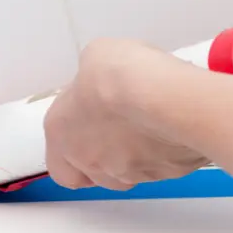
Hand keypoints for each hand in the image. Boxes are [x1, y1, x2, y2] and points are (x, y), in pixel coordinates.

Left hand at [43, 38, 209, 190]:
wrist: (164, 96)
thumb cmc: (120, 75)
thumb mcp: (95, 57)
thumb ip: (91, 79)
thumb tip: (99, 84)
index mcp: (62, 135)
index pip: (59, 167)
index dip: (72, 154)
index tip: (89, 133)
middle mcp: (89, 162)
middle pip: (94, 173)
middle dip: (106, 156)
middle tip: (122, 128)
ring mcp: (127, 174)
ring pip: (127, 175)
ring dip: (134, 158)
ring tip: (151, 127)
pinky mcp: (165, 175)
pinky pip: (161, 168)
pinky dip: (164, 154)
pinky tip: (173, 129)